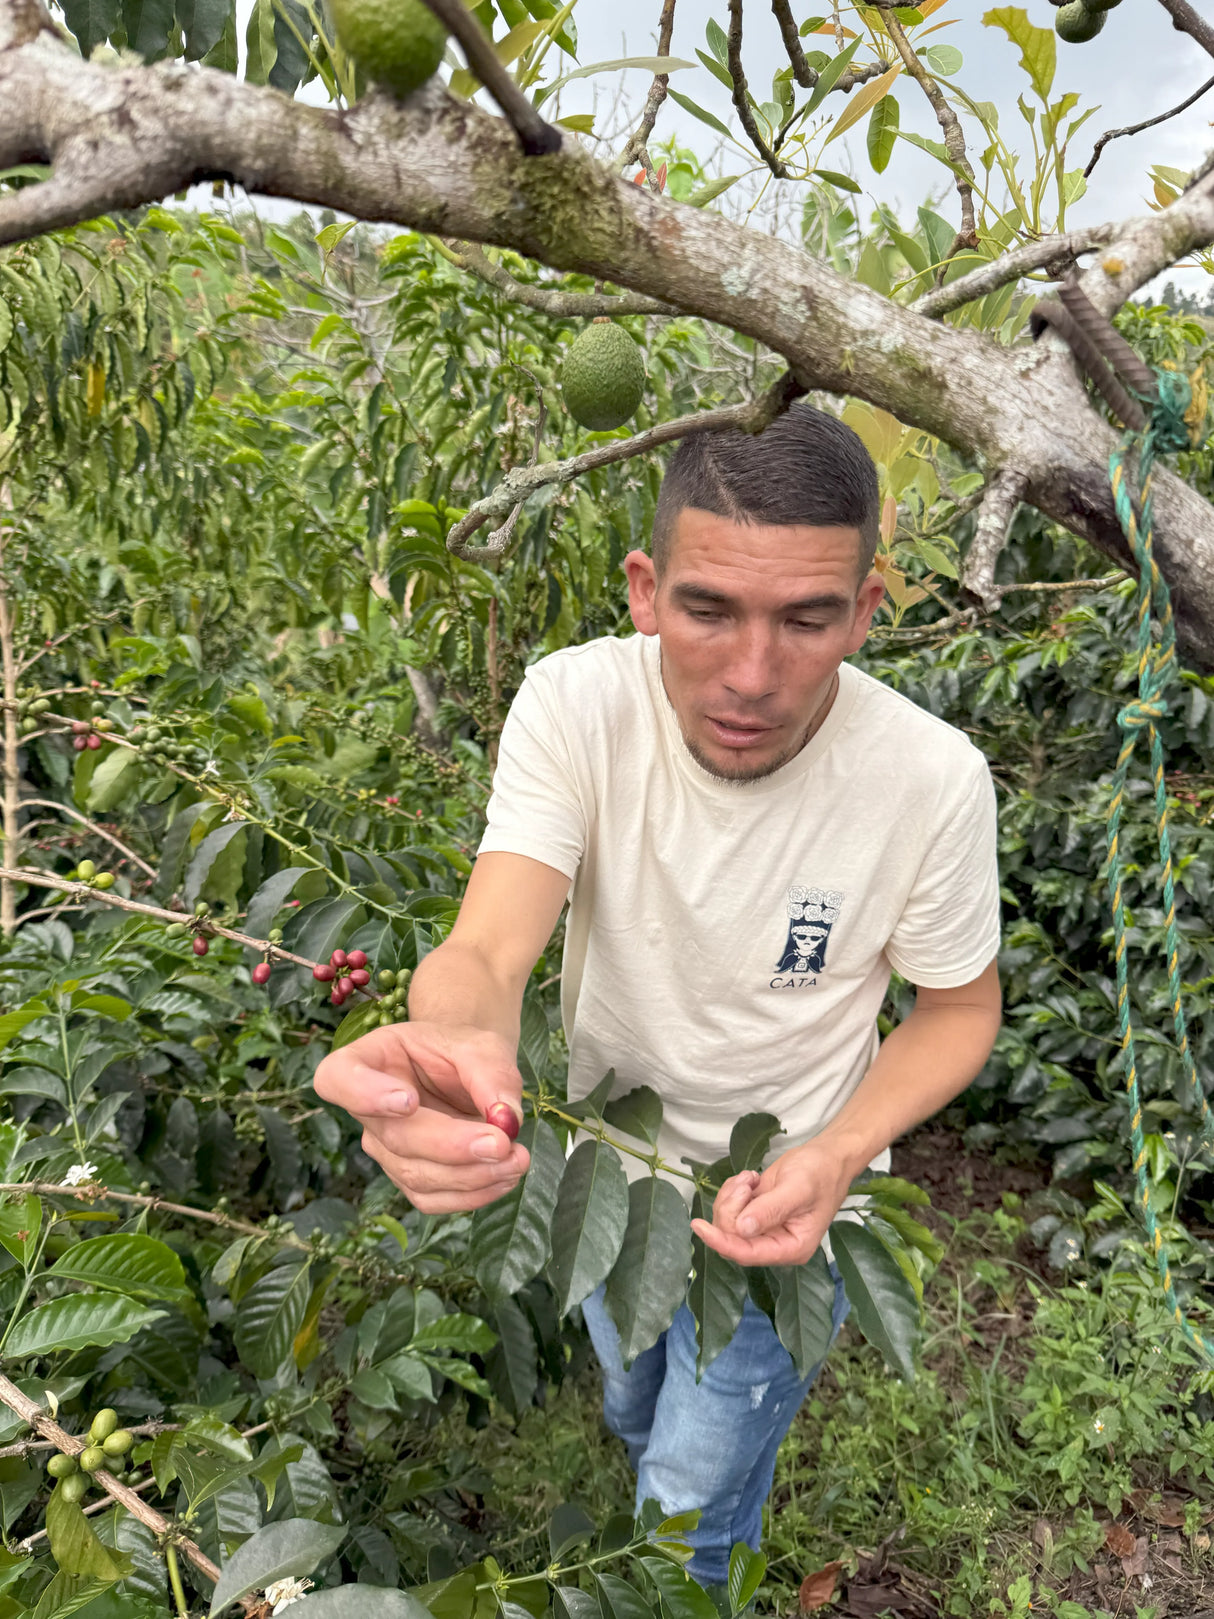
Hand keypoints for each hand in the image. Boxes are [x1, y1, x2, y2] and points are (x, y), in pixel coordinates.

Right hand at [312, 1022, 529, 1213]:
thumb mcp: (479, 1044)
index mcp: (365, 1059)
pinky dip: (473, 1194)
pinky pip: (432, 1200)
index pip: (338, 1078)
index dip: (365, 1094)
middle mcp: (366, 1110)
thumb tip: (505, 1118)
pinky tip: (505, 1176)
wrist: (464, 1073)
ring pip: (417, 1176)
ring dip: (472, 1175)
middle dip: (451, 1146)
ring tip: (517, 1159)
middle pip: (395, 1138)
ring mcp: (385, 1150)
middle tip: (501, 1143)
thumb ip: (491, 1072)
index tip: (409, 1101)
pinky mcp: (409, 1179)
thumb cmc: (460, 1051)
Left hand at [689, 1137, 858, 1265]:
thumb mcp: (798, 1189)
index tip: (698, 1226)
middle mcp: (774, 1244)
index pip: (748, 1254)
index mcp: (791, 1248)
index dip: (721, 1242)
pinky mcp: (755, 1214)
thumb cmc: (820, 1173)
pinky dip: (733, 1190)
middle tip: (748, 1182)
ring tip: (752, 1177)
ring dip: (732, 1195)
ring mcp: (763, 1229)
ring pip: (727, 1221)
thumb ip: (770, 1210)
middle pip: (732, 1236)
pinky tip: (751, 1178)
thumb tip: (742, 1229)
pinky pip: (729, 1208)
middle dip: (732, 1205)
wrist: (826, 1157)